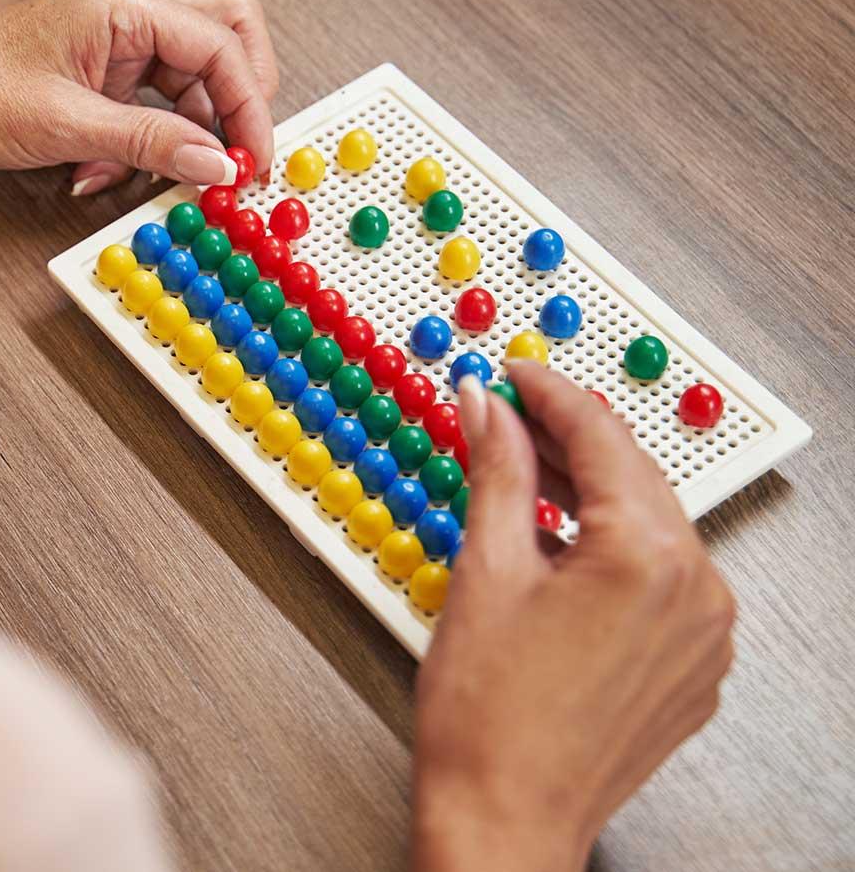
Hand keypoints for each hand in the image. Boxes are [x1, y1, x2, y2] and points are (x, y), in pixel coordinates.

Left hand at [0, 0, 277, 194]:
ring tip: (170, 174)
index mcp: (120, 4)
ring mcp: (117, 43)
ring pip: (194, 77)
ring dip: (189, 132)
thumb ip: (149, 144)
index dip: (248, 104)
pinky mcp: (105, 75)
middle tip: (237, 152)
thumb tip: (214, 161)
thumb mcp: (68, 127)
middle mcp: (125, 14)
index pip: (219, 41)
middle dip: (238, 99)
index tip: (251, 157)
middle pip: (224, 37)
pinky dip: (150, 144)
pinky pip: (155, 105)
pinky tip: (115, 172)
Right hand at [411, 363, 735, 871]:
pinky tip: (563, 550)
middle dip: (571, 440)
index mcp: (646, 556)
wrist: (504, 815)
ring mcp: (706, 635)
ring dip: (595, 496)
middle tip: (511, 416)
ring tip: (530, 478)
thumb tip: (489, 410)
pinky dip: (616, 553)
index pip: (601, 439)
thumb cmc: (488, 716)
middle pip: (634, 478)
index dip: (548, 396)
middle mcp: (697, 591)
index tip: (515, 377)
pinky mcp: (697, 669)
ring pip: (653, 529)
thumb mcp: (485, 571)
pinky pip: (664, 583)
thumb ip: (498, 473)